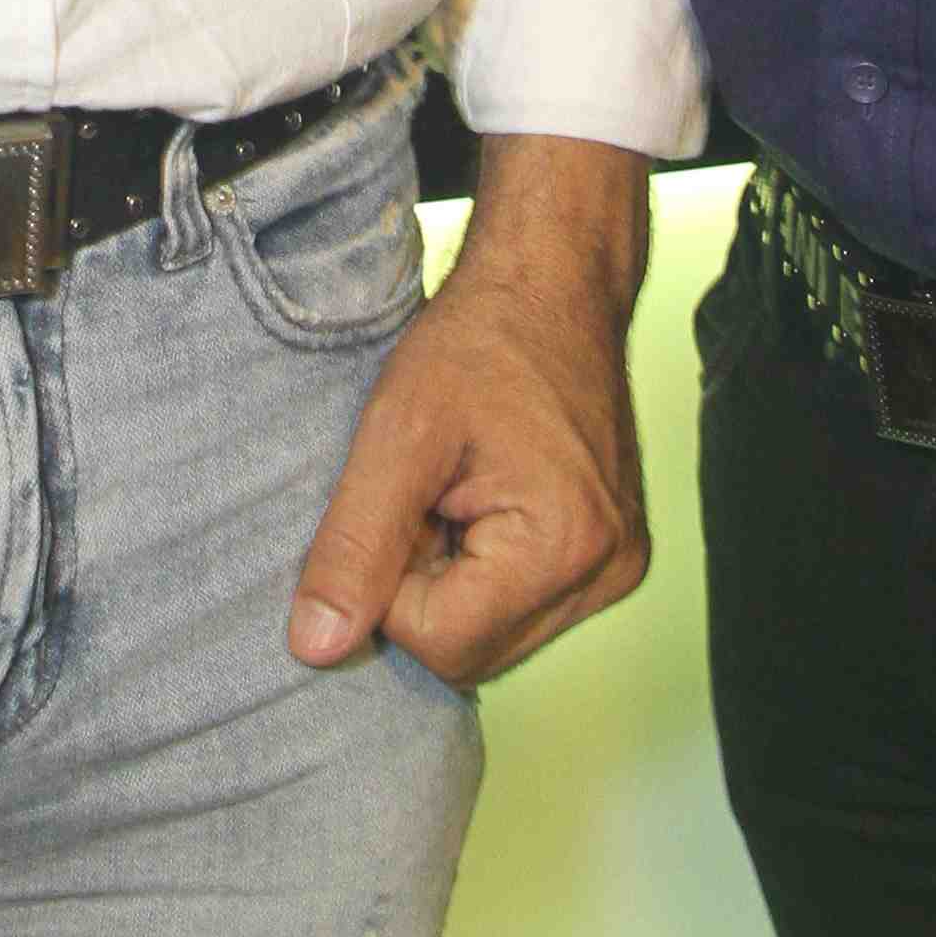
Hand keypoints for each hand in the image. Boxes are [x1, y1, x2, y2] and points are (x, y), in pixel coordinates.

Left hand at [288, 133, 650, 688]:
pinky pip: (524, 608)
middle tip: (427, 495)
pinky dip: (487, 568)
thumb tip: (317, 647)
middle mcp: (607, 572)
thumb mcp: (396, 433)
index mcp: (563, 546)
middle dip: (424, 587)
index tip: (403, 501)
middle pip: (471, 652)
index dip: (390, 586)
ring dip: (454, 580)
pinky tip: (485, 500)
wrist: (554, 283)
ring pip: (494, 636)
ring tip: (457, 492)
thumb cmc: (482, 340)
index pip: (439, 643)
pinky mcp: (613, 557)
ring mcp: (617, 568)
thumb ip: (353, 548)